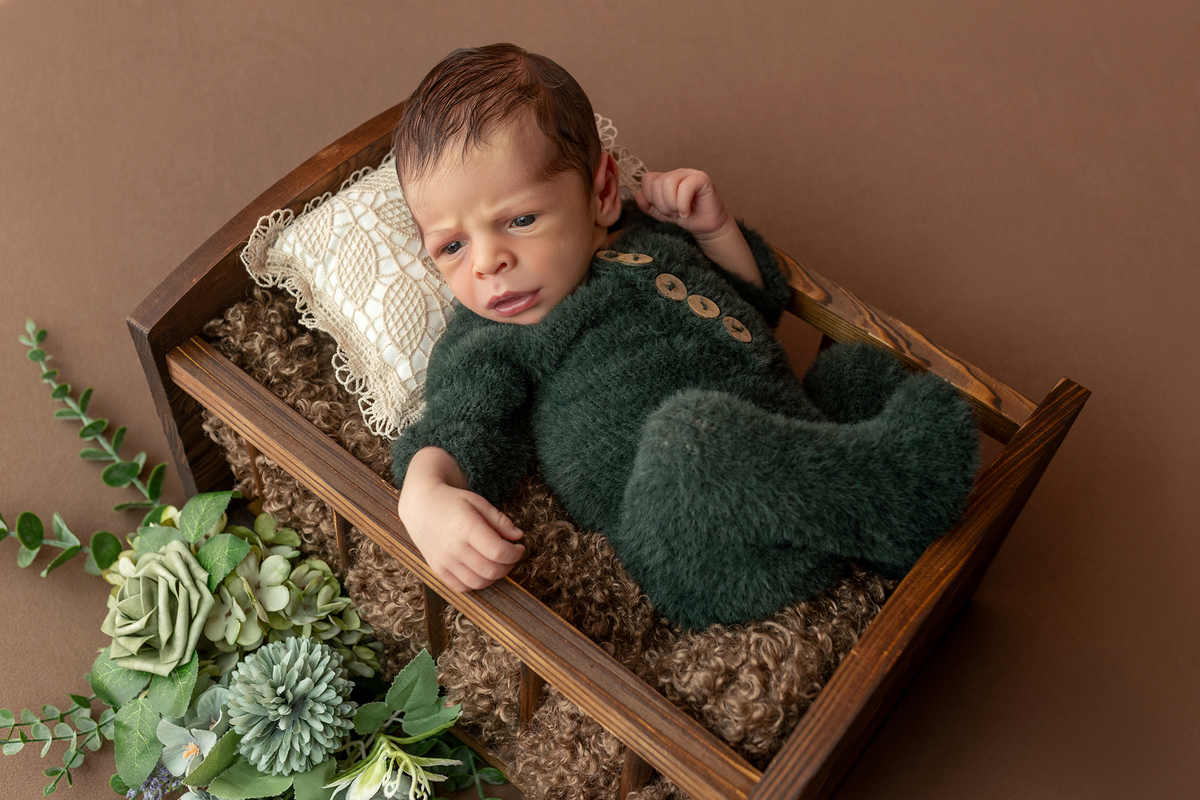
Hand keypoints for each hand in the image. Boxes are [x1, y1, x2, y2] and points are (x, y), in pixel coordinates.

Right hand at [398, 448, 524, 592]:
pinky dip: (476, 583)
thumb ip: (500, 520)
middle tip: (510, 555)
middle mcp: (454, 547)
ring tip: (496, 562)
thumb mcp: (478, 502)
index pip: (498, 551)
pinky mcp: (437, 569)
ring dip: (494, 576)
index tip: (519, 547)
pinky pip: (462, 587)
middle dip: (508, 566)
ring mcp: (444, 561)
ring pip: (478, 582)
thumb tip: (518, 536)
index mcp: (466, 527)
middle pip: (491, 570)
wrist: (420, 506)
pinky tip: (481, 570)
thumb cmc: (452, 502)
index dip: (515, 553)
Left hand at [636, 168, 762, 285]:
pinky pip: (685, 187)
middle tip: (673, 214)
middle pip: (657, 182)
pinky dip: (683, 204)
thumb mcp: (662, 214)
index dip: (651, 198)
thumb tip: (638, 196)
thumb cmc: (686, 219)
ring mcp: (690, 174)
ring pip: (669, 182)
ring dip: (672, 204)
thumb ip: (648, 206)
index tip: (663, 210)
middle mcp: (677, 173)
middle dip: (662, 204)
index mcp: (665, 179)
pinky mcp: (702, 179)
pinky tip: (687, 212)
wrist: (706, 228)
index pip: (647, 180)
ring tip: (679, 212)